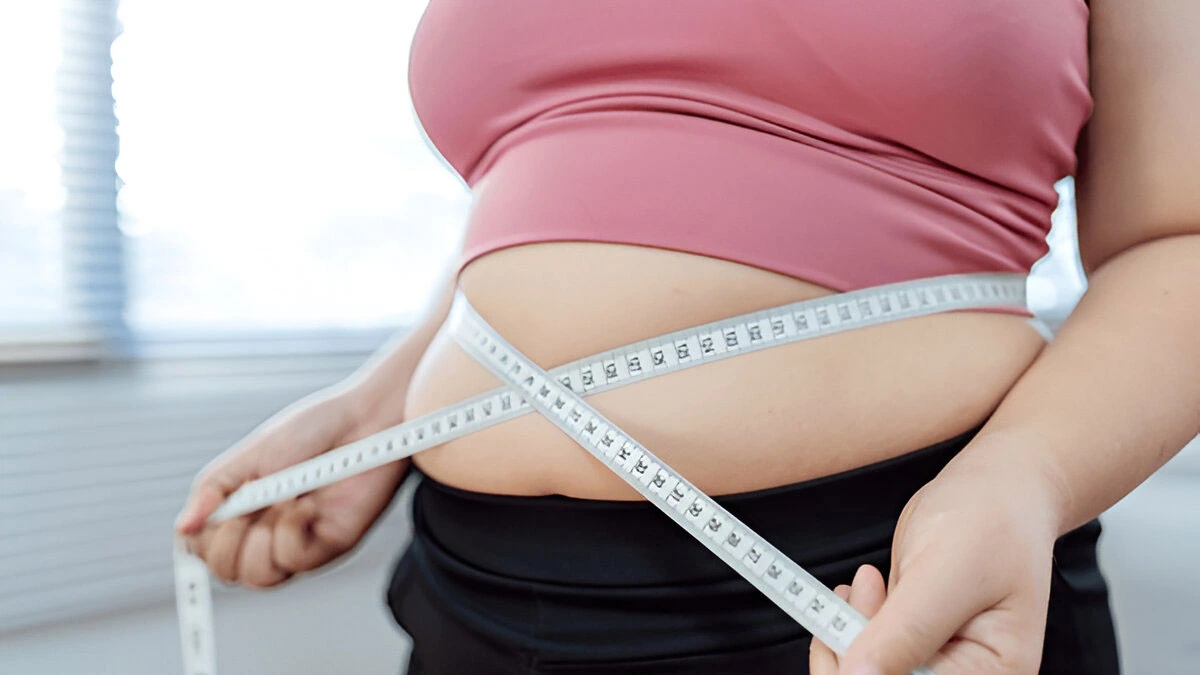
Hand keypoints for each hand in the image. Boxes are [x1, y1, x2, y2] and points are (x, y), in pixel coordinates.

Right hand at [174, 386, 408, 588]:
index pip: (204, 550)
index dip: (203, 538)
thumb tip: (182, 528)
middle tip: (248, 505)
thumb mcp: (250, 455)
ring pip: (259, 578)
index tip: (219, 504)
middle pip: (228, 572)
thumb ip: (212, 492)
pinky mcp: (329, 544)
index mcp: (243, 509)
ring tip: (280, 501)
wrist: (363, 419)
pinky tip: (304, 506)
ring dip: (260, 541)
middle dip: (228, 542)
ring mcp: (298, 540)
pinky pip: (295, 562)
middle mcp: (268, 530)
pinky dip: (290, 534)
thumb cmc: (311, 430)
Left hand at [810, 457, 1062, 674]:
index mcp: (993, 672)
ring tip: (864, 584)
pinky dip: (851, 624)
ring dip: (849, 633)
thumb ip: (906, 631)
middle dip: (854, 651)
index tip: (844, 641)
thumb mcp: (947, 572)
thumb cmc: (991, 520)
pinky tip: (860, 592)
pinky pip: (866, 651)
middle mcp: (966, 672)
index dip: (872, 673)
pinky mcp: (912, 642)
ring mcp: (937, 659)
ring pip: (867, 671)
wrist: (992, 490)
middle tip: (850, 599)